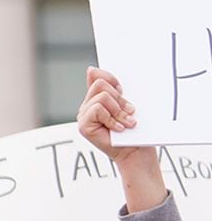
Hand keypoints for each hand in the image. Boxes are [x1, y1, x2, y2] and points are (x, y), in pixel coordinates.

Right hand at [82, 64, 169, 212]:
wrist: (137, 151)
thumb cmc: (135, 131)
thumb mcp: (126, 105)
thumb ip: (112, 89)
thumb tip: (91, 69)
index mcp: (97, 98)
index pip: (97, 76)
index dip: (111, 79)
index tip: (123, 89)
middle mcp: (87, 105)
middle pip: (100, 84)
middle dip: (119, 98)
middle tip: (129, 112)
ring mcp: (83, 115)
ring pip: (102, 97)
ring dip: (118, 111)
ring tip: (126, 123)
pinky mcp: (83, 125)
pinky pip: (97, 109)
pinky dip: (112, 119)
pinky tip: (118, 129)